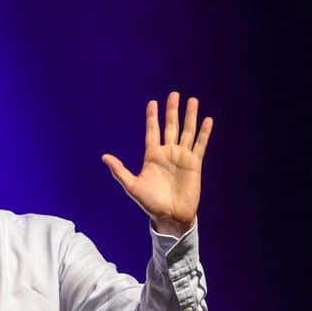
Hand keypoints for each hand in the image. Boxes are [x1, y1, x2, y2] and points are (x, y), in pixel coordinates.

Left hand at [101, 92, 212, 236]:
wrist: (170, 216)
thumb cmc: (150, 203)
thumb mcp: (132, 186)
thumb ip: (120, 170)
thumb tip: (104, 157)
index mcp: (152, 156)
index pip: (152, 131)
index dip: (152, 117)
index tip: (152, 102)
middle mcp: (167, 153)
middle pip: (170, 126)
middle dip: (172, 110)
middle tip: (174, 94)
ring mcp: (182, 157)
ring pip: (187, 131)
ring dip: (190, 116)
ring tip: (192, 100)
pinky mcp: (195, 163)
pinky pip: (200, 144)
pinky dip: (204, 132)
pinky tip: (207, 120)